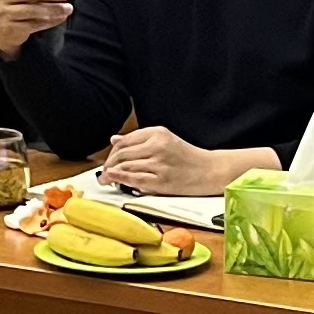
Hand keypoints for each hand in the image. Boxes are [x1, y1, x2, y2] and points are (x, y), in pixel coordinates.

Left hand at [99, 126, 226, 195]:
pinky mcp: (162, 181)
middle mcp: (157, 146)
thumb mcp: (165, 140)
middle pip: (122, 154)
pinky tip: (114, 180)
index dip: (112, 152)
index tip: (108, 160)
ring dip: (111, 173)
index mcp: (158, 133)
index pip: (125, 141)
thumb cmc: (188, 156)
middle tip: (104, 172)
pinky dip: (121, 179)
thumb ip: (139, 139)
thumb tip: (114, 139)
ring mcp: (159, 164)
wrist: (210, 170)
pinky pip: (135, 179)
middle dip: (109, 164)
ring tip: (105, 179)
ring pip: (126, 166)